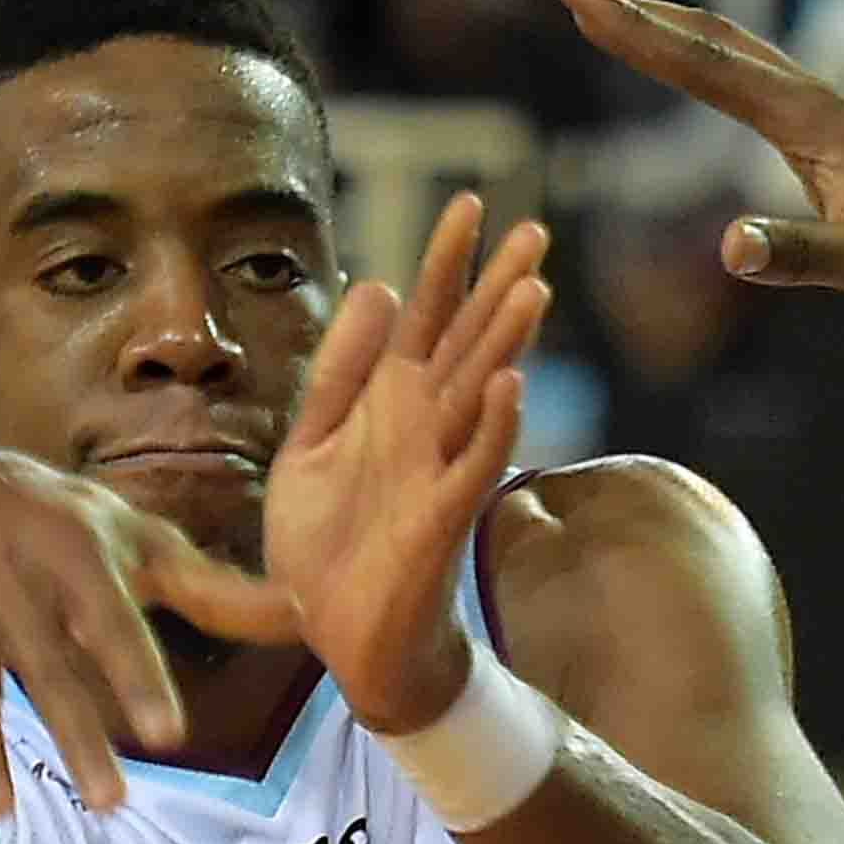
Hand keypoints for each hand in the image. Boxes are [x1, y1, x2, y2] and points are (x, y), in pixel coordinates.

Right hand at [0, 453, 295, 821]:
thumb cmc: (68, 533)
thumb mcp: (138, 550)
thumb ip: (214, 591)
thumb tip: (309, 612)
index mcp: (77, 542)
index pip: (114, 619)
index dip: (139, 676)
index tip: (169, 737)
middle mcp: (8, 557)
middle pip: (46, 662)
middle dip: (75, 734)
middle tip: (111, 805)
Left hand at [260, 192, 551, 732]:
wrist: (340, 637)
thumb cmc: (330, 550)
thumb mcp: (309, 444)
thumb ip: (336, 372)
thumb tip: (372, 286)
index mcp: (390, 406)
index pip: (427, 319)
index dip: (446, 263)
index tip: (471, 205)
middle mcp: (423, 428)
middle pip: (468, 342)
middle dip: (497, 285)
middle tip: (534, 228)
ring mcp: (437, 470)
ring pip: (480, 392)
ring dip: (507, 341)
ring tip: (533, 286)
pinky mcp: (439, 517)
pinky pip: (474, 465)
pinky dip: (494, 426)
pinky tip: (510, 384)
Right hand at [551, 0, 843, 328]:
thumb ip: (803, 255)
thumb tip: (733, 246)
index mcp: (812, 119)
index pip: (702, 63)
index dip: (631, 25)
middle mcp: (819, 101)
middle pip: (712, 40)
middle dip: (635, 9)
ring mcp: (832, 116)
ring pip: (737, 54)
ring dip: (671, 29)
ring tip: (615, 10)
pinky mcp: (843, 139)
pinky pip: (758, 82)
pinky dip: (711, 63)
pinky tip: (705, 76)